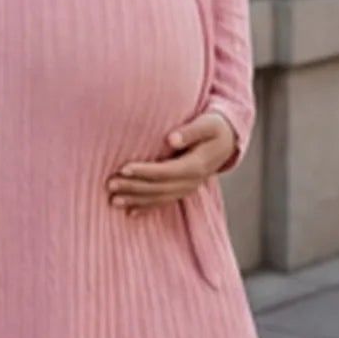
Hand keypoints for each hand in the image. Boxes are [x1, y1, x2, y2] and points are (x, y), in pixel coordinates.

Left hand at [106, 110, 237, 210]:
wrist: (228, 140)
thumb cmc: (214, 127)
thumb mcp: (208, 124)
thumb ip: (191, 131)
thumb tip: (171, 139)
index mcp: (196, 166)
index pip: (166, 171)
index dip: (145, 171)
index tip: (124, 168)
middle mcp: (191, 182)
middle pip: (158, 188)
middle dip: (134, 187)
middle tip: (110, 184)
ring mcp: (187, 188)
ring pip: (158, 198)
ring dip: (136, 200)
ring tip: (113, 201)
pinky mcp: (182, 190)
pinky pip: (163, 202)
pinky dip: (146, 208)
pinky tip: (130, 213)